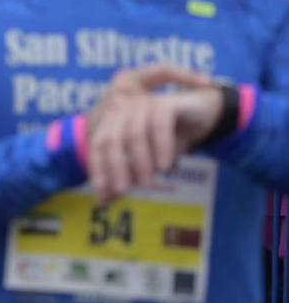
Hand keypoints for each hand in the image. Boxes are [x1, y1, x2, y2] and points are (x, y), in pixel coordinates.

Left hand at [85, 64, 213, 201]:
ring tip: (148, 182)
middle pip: (112, 139)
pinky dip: (161, 147)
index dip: (98, 168)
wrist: (204, 115)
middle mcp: (124, 110)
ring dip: (140, 161)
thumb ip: (127, 176)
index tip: (103, 192)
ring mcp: (144, 104)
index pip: (98, 144)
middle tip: (123, 191)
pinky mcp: (165, 103)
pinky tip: (166, 166)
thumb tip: (104, 200)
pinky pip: (159, 125)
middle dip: (116, 167)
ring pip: (134, 134)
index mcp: (114, 120)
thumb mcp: (149, 161)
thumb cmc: (171, 139)